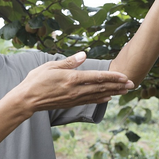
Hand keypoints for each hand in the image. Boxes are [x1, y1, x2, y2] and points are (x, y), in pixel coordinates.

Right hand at [15, 52, 134, 113]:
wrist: (27, 100)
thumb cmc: (36, 80)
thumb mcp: (50, 66)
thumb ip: (69, 61)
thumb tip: (84, 54)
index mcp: (71, 78)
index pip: (97, 77)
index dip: (112, 77)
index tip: (124, 76)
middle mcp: (75, 90)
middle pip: (101, 87)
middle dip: (118, 85)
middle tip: (132, 84)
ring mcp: (74, 98)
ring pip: (98, 95)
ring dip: (113, 92)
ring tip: (125, 90)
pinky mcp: (71, 103)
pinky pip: (89, 101)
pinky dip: (101, 99)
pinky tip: (108, 97)